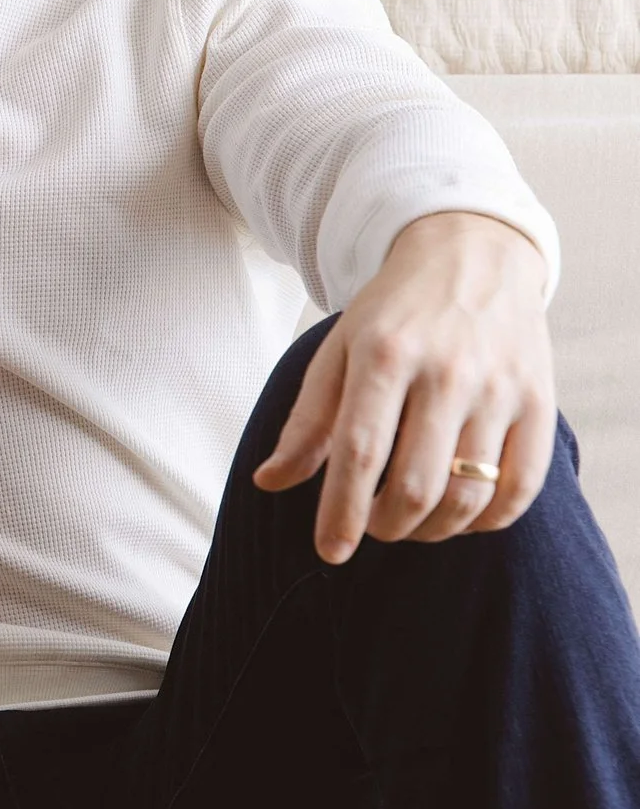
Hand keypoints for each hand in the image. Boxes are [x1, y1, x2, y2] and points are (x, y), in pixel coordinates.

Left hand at [255, 212, 554, 561]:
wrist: (473, 256)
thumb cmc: (393, 313)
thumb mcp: (336, 351)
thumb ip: (306, 422)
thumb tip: (268, 482)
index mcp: (384, 355)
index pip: (359, 453)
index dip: (342, 512)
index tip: (330, 551)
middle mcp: (446, 372)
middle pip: (416, 484)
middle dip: (387, 525)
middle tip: (373, 526)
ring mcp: (499, 388)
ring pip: (470, 493)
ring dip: (434, 529)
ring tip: (410, 522)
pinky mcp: (539, 401)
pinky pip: (522, 485)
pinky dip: (490, 518)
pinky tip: (462, 516)